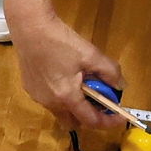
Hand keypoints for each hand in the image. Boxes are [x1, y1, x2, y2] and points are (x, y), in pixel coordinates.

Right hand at [13, 16, 125, 131]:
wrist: (30, 27)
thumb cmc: (60, 41)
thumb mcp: (90, 54)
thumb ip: (109, 71)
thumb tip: (121, 85)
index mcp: (66, 97)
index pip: (91, 121)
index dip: (109, 122)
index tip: (120, 118)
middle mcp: (50, 103)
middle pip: (74, 123)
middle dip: (89, 118)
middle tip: (100, 102)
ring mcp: (38, 97)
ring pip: (60, 111)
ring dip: (74, 106)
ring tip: (82, 85)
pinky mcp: (30, 89)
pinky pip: (49, 101)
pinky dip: (61, 97)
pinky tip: (64, 77)